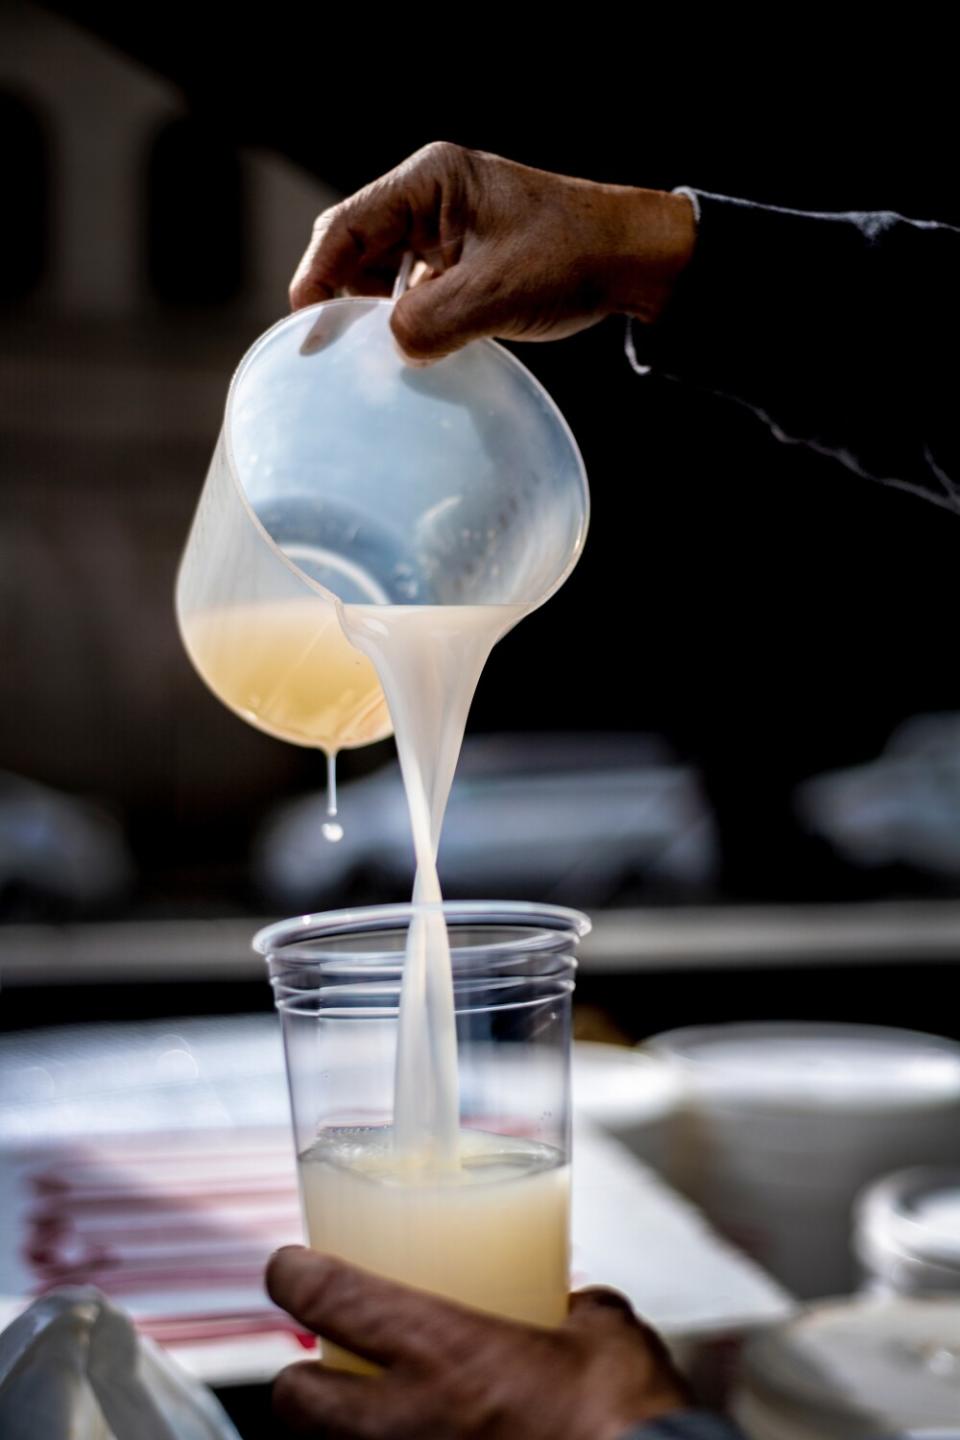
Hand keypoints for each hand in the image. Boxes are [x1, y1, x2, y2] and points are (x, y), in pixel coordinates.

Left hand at [266, 1246, 690, 1438]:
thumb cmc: (629, 1418)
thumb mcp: (605, 1333)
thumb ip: (573, 1311)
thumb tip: (573, 1310)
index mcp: (441, 1351)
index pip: (328, 1299)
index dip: (292, 1276)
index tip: (288, 1266)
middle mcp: (409, 1423)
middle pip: (295, 1401)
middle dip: (297, 1380)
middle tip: (321, 1357)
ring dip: (342, 1434)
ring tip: (375, 1414)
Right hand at [289, 142, 695, 362]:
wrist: (632, 260)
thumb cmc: (572, 258)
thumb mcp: (497, 294)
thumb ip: (433, 323)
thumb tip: (388, 349)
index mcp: (430, 179)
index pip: (347, 225)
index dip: (315, 278)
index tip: (304, 330)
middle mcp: (430, 196)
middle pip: (355, 247)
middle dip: (336, 298)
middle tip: (325, 355)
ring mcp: (444, 227)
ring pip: (380, 272)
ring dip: (368, 312)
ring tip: (360, 358)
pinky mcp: (460, 258)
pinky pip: (410, 289)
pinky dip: (400, 319)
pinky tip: (402, 351)